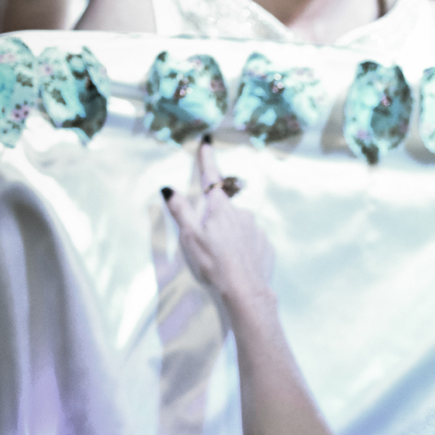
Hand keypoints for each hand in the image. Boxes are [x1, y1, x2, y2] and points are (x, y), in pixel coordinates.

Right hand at [163, 139, 273, 311]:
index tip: (207, 142)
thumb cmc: (214, 264)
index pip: (212, 177)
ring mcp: (256, 228)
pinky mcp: (266, 244)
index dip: (207, 158)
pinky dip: (243, 246)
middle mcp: (241, 212)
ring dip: (230, 232)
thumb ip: (180, 211)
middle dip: (216, 213)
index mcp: (220, 208)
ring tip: (222, 255)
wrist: (246, 292)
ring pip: (239, 223)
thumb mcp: (190, 237)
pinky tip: (237, 261)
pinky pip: (251, 239)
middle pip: (225, 205)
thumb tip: (168, 188)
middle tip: (208, 236)